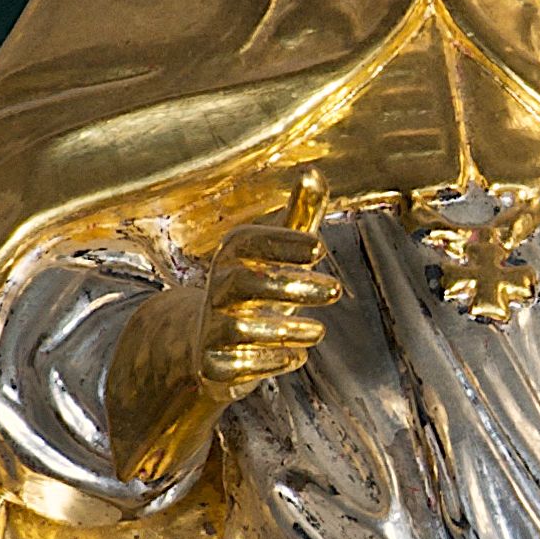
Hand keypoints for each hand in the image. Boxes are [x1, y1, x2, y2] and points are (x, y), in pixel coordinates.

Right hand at [105, 173, 337, 484]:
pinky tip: (297, 357)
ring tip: (318, 331)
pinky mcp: (211, 367)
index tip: (320, 248)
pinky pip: (233, 366)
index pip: (247, 242)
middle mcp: (215, 292)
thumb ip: (298, 217)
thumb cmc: (253, 291)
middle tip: (337, 290)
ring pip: (240, 329)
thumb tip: (314, 171)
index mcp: (230, 259)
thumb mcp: (274, 255)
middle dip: (291, 285)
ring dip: (284, 330)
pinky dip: (267, 363)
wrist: (201, 346)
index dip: (281, 242)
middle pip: (243, 284)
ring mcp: (210, 330)